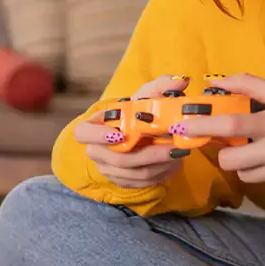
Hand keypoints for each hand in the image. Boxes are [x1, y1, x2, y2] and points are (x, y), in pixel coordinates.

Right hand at [72, 75, 194, 189]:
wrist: (139, 130)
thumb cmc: (137, 111)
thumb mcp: (146, 96)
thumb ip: (161, 87)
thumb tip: (181, 82)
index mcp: (93, 126)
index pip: (82, 134)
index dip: (97, 136)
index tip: (120, 135)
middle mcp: (96, 151)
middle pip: (118, 160)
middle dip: (150, 155)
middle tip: (173, 148)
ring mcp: (108, 169)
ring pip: (134, 174)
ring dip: (161, 166)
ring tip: (180, 154)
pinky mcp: (122, 181)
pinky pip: (141, 183)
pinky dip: (161, 174)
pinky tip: (175, 163)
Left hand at [177, 74, 264, 187]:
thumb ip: (253, 86)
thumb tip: (220, 80)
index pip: (231, 126)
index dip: (205, 126)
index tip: (187, 125)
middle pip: (231, 161)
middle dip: (224, 152)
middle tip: (230, 142)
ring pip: (246, 175)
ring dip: (244, 163)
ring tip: (257, 149)